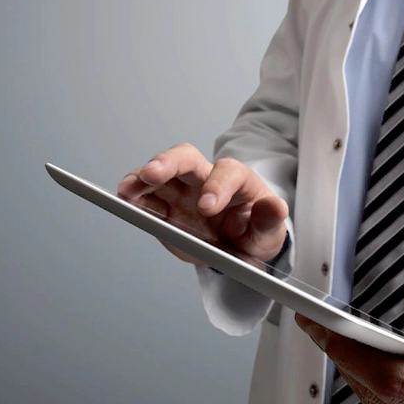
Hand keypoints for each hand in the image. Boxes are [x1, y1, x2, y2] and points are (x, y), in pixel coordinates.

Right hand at [117, 143, 288, 265]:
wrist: (239, 246)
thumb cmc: (256, 232)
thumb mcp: (270, 232)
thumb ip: (270, 221)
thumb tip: (276, 207)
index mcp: (237, 181)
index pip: (227, 173)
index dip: (216, 186)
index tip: (206, 208)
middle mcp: (207, 178)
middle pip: (186, 158)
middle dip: (168, 163)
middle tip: (151, 174)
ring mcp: (183, 190)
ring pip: (160, 173)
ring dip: (141, 179)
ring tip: (127, 190)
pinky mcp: (166, 206)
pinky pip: (147, 197)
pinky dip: (135, 198)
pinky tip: (127, 202)